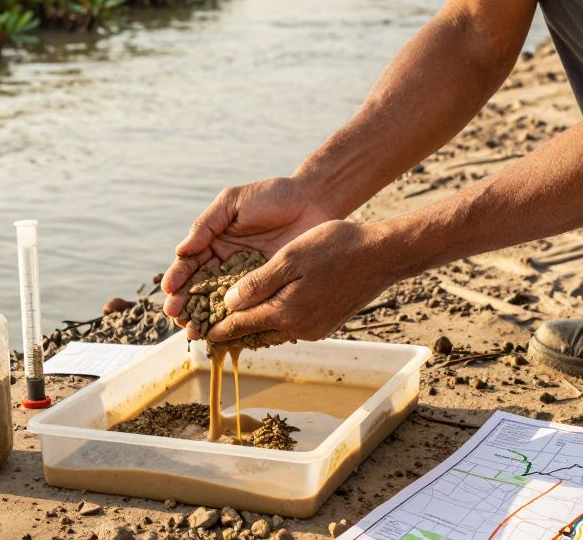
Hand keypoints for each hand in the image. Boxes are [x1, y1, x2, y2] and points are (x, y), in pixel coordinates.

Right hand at [162, 177, 336, 319]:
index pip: (190, 265)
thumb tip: (181, 250)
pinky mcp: (268, 290)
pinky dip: (236, 322)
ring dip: (205, 319)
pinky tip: (226, 333)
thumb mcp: (233, 202)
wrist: (314, 202)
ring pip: (221, 304)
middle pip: (200, 290)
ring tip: (195, 332)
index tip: (169, 291)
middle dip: (187, 305)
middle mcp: (227, 265)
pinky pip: (250, 309)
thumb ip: (206, 224)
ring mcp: (247, 280)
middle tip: (178, 318)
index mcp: (214, 243)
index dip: (178, 278)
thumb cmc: (272, 196)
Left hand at [207, 219, 391, 342]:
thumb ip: (257, 284)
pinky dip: (276, 322)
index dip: (219, 328)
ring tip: (236, 325)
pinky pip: (292, 327)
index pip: (242, 325)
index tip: (202, 334)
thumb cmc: (334, 247)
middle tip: (212, 334)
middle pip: (257, 334)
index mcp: (285, 312)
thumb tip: (229, 304)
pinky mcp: (327, 323)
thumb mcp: (289, 259)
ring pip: (275, 332)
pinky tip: (269, 313)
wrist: (381, 255)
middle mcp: (299, 328)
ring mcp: (315, 328)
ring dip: (255, 328)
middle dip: (234, 333)